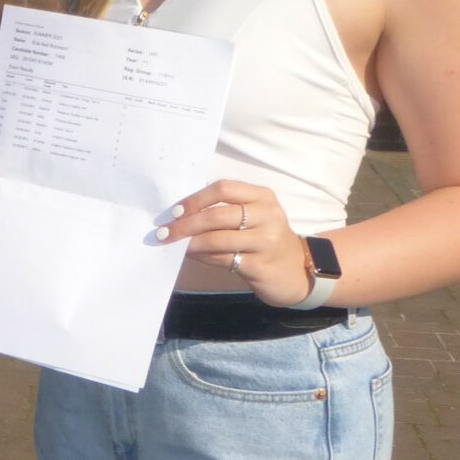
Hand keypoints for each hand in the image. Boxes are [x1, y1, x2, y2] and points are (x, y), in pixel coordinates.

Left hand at [159, 178, 309, 303]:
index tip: (174, 211)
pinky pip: (223, 259)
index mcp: (263, 197)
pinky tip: (191, 256)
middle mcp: (268, 216)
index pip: (223, 188)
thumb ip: (225, 210)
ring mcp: (266, 242)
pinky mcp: (261, 266)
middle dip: (186, 224)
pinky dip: (202, 257)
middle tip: (164, 232)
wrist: (295, 271)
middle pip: (217, 215)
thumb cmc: (264, 239)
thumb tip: (181, 214)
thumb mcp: (254, 217)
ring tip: (174, 245)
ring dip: (190, 243)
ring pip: (217, 239)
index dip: (195, 199)